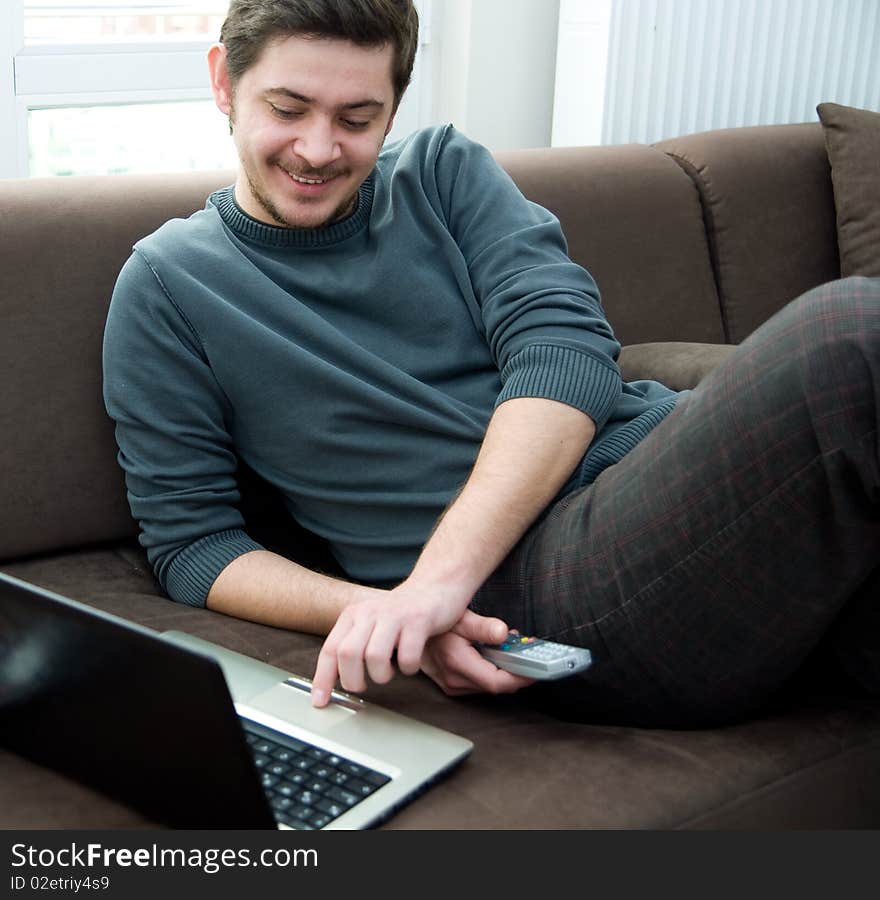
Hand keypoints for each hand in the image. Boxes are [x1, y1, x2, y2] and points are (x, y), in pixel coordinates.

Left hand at [311, 578, 474, 705]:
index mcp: (353, 615)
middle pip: (348, 654)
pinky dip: (408, 668)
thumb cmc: (400, 614)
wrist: (434, 587)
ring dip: (381, 675)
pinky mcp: (418, 621)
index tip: (320, 701)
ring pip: (375, 656)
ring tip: (389, 672)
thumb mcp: (369, 624)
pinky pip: (407, 656)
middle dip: (353, 680)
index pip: (330, 649)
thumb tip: (333, 680)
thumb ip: (351, 645)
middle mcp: (370, 612)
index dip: (323, 679)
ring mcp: (394, 615)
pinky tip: (410, 663)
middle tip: (362, 686)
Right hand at [420, 611, 534, 695]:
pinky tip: (495, 657)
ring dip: (503, 672)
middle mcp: (453, 679)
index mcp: (457, 662)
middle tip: (530, 656)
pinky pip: (478, 684)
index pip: (496, 682)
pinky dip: (491, 672)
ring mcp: (451, 685)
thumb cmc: (434, 623)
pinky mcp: (451, 685)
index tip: (536, 671)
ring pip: (488, 686)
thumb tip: (503, 633)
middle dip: (515, 672)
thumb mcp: (461, 618)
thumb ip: (483, 627)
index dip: (520, 678)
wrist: (411, 632)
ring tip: (512, 652)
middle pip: (495, 686)